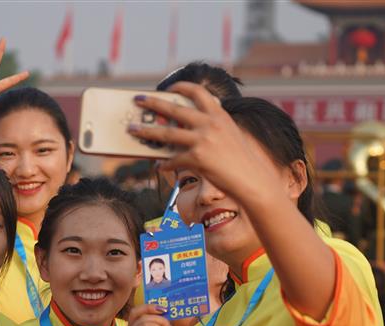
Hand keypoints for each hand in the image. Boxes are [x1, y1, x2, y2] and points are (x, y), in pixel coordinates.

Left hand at [126, 82, 278, 207]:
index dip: (180, 87)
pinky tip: (159, 165)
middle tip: (137, 99)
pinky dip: (164, 163)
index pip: (197, 92)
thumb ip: (211, 126)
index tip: (168, 87)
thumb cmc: (240, 160)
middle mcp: (210, 123)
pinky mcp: (197, 158)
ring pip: (166, 132)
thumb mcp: (230, 134)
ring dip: (146, 131)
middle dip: (152, 103)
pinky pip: (173, 159)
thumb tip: (184, 128)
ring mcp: (203, 140)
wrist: (251, 178)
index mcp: (219, 114)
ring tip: (132, 129)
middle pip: (174, 109)